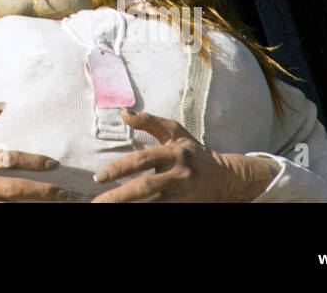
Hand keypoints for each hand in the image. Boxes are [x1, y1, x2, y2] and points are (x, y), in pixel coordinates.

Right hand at [0, 102, 66, 202]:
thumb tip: (2, 105)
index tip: (53, 164)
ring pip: (0, 208)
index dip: (31, 161)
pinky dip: (5, 213)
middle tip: (65, 193)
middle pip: (9, 189)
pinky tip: (24, 211)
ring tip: (53, 205)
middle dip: (40, 192)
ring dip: (27, 207)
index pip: (4, 159)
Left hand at [90, 108, 275, 202]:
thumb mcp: (175, 132)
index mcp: (173, 153)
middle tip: (98, 202)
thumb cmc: (194, 153)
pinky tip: (130, 214)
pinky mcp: (188, 206)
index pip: (142, 160)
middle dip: (120, 196)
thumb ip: (149, 121)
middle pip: (146, 187)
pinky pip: (165, 211)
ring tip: (109, 210)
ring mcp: (185, 194)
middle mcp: (179, 174)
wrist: (228, 177)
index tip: (98, 177)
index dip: (119, 168)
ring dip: (132, 208)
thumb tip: (122, 112)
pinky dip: (149, 213)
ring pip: (155, 205)